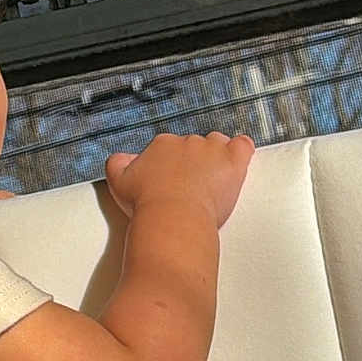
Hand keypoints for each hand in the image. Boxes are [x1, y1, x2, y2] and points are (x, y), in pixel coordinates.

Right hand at [105, 131, 254, 230]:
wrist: (172, 218)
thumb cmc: (147, 204)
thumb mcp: (118, 182)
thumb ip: (118, 164)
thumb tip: (121, 158)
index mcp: (162, 145)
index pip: (170, 147)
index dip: (172, 164)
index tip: (171, 179)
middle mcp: (187, 142)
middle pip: (194, 146)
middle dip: (194, 163)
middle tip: (190, 186)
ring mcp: (212, 150)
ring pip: (218, 144)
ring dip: (217, 158)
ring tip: (212, 180)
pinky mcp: (232, 162)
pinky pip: (243, 145)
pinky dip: (242, 150)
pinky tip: (238, 161)